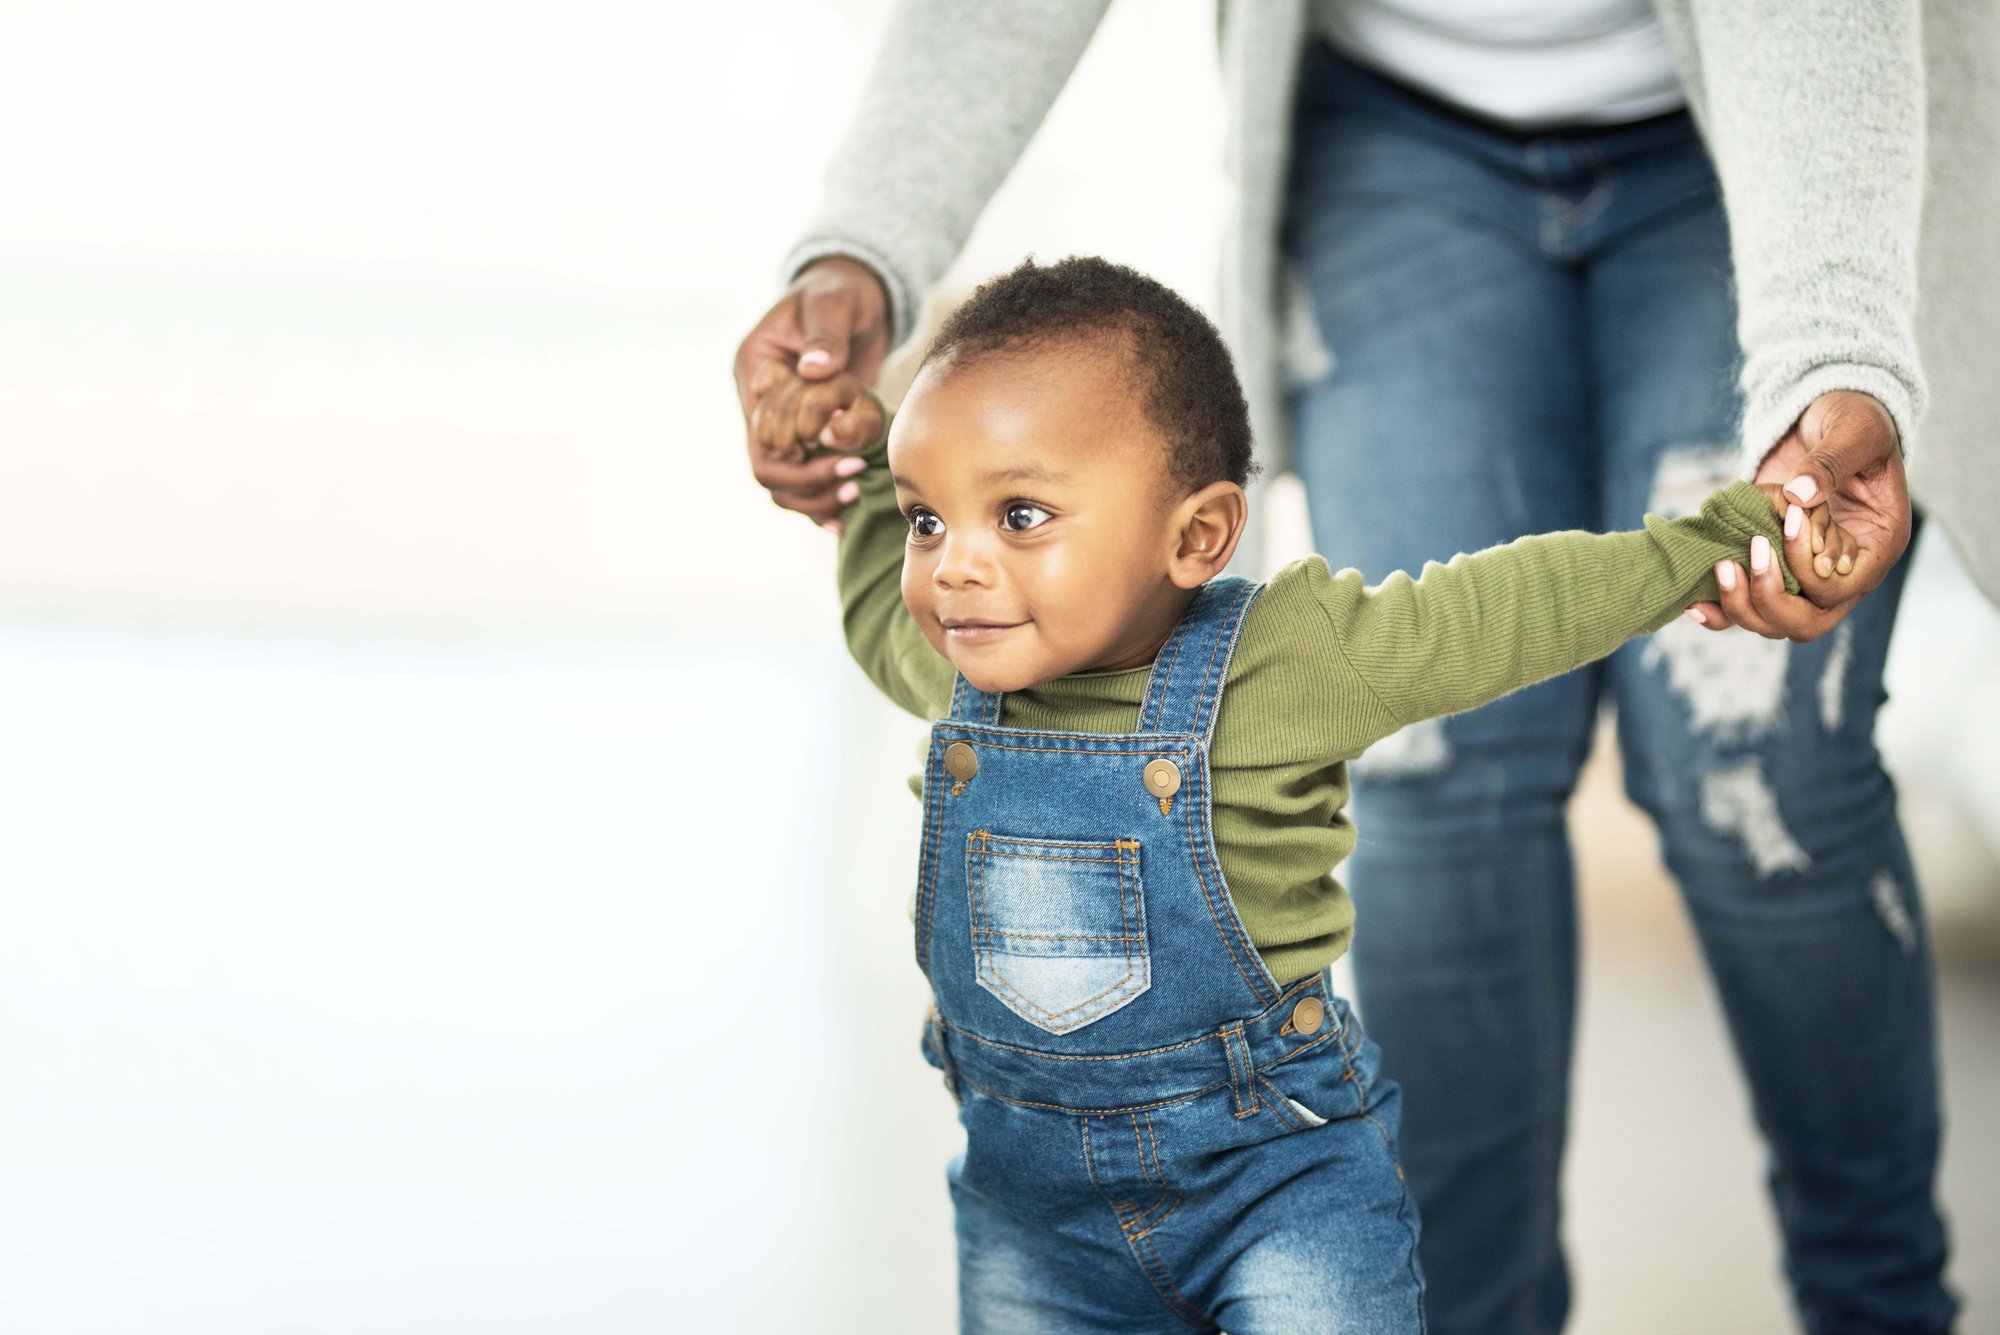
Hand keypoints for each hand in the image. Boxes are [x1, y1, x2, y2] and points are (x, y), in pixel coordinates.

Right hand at [733, 256, 890, 533]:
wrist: (856, 295)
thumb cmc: (840, 292)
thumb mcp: (832, 302)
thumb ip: (825, 333)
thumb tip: (816, 369)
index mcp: (756, 370)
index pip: (760, 433)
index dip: (796, 455)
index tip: (843, 455)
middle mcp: (761, 403)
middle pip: (767, 467)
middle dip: (808, 481)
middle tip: (852, 477)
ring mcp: (782, 421)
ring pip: (780, 484)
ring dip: (813, 499)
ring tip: (853, 495)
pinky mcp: (807, 434)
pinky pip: (802, 480)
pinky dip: (819, 501)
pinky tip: (843, 517)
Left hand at [1685, 390, 1911, 640]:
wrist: (1824, 417)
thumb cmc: (1855, 420)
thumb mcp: (1855, 430)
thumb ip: (1832, 462)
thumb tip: (1800, 495)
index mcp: (1876, 546)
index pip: (1841, 588)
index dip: (1807, 564)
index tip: (1787, 518)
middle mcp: (1842, 572)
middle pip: (1808, 622)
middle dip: (1771, 599)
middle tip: (1746, 555)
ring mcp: (1803, 575)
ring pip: (1774, 623)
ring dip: (1742, 605)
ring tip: (1720, 566)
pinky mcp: (1771, 566)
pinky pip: (1746, 606)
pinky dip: (1721, 610)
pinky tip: (1693, 603)